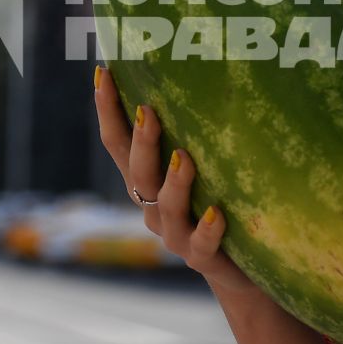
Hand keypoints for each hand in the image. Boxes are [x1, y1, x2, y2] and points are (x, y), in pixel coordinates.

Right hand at [91, 66, 256, 295]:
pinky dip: (208, 228)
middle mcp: (153, 208)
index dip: (107, 111)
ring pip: (166, 209)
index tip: (104, 73)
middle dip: (141, 142)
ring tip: (184, 158)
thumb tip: (198, 75)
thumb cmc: (218, 206)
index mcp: (146, 182)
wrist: (238, 270)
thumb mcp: (202, 168)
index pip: (118, 143)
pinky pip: (202, 244)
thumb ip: (190, 133)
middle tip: (148, 110)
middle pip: (137, 174)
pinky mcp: (203, 259)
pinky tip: (217, 213)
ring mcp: (176, 236)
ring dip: (174, 183)